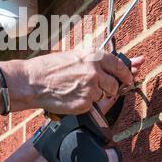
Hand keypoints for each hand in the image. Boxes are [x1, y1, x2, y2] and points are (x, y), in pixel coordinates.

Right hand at [24, 48, 139, 114]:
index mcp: (93, 56)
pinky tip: (71, 97)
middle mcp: (95, 71)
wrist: (32, 82)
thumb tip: (114, 66)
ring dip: (96, 95)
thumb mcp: (74, 56)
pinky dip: (84, 103)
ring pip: (104, 95)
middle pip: (115, 84)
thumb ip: (94, 61)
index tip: (129, 78)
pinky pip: (92, 105)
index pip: (120, 65)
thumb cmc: (49, 68)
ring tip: (77, 89)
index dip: (126, 73)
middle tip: (98, 88)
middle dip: (110, 87)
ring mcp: (91, 88)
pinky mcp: (85, 103)